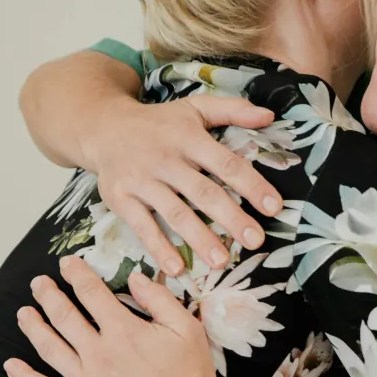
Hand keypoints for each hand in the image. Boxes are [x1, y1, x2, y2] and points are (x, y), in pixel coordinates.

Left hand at [4, 256, 226, 376]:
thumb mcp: (187, 330)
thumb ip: (159, 299)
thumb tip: (135, 277)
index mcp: (123, 331)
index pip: (91, 293)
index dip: (76, 275)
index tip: (66, 264)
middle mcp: (98, 354)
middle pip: (64, 317)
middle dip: (48, 295)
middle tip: (38, 283)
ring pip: (50, 349)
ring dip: (33, 327)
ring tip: (23, 313)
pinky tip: (11, 366)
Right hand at [85, 96, 281, 276]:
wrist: (102, 127)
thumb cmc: (158, 123)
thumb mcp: (194, 108)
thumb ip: (232, 109)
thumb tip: (269, 116)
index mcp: (189, 138)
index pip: (226, 163)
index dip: (251, 185)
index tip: (274, 207)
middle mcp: (166, 159)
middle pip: (203, 192)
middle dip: (231, 218)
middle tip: (255, 241)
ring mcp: (142, 180)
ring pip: (175, 212)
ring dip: (199, 238)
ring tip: (221, 261)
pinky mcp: (120, 198)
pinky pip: (142, 226)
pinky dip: (158, 247)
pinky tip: (176, 268)